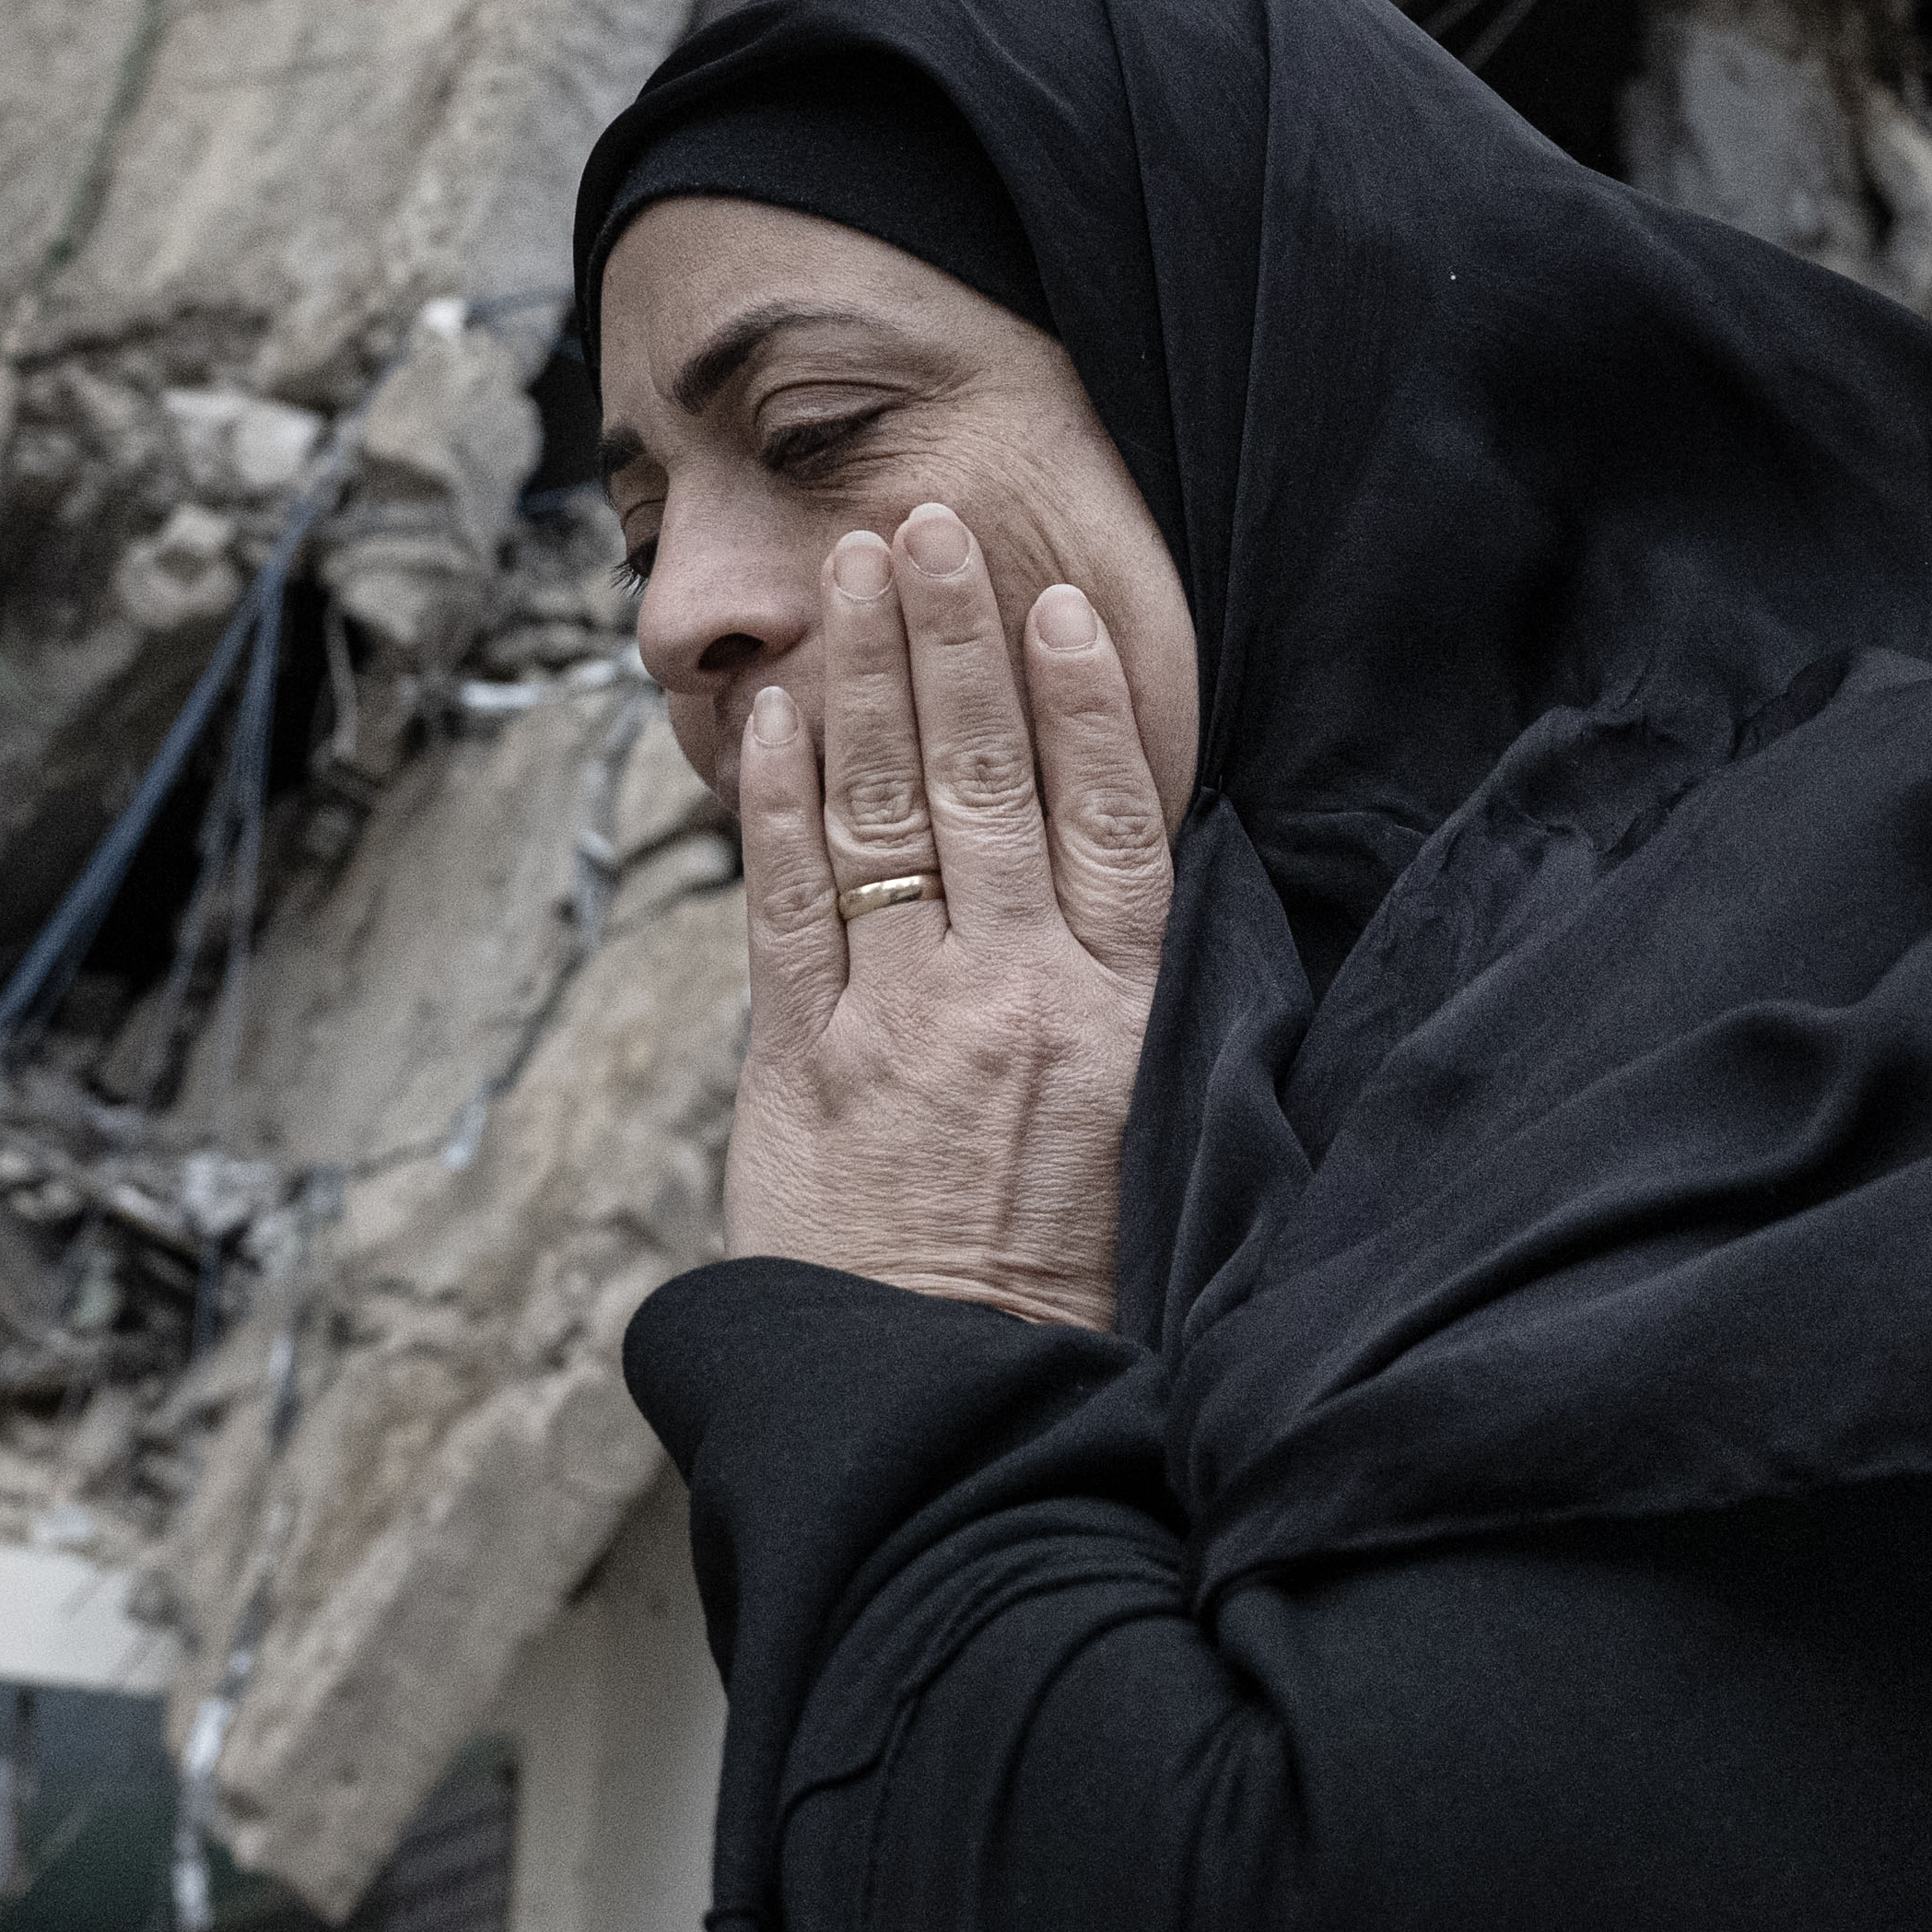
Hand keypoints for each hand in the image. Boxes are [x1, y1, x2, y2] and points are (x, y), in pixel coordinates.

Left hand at [723, 504, 1177, 1330]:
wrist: (961, 1409)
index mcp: (1121, 1016)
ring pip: (886, 815)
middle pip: (987, 780)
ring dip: (866, 680)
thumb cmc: (1074, 1289)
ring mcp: (901, 1024)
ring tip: (854, 569)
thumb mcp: (1157, 1137)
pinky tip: (773, 716)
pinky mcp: (800, 1066)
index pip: (1106, 817)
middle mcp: (1014, 998)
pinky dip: (776, 801)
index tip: (1056, 600)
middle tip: (928, 523)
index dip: (1083, 699)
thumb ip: (1135, 1013)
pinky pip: (787, 903)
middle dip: (952, 639)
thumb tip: (1128, 896)